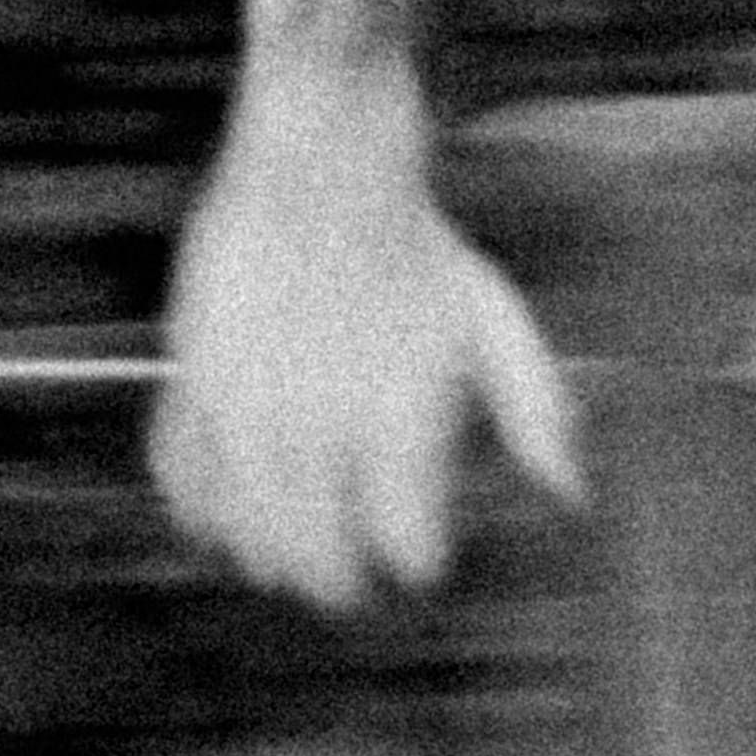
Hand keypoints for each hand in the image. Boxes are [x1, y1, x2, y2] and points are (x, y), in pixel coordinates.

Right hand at [147, 135, 584, 613]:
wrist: (325, 167)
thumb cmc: (420, 249)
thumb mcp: (494, 320)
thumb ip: (534, 409)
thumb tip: (573, 495)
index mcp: (403, 413)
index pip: (404, 537)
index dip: (415, 558)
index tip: (420, 564)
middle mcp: (325, 419)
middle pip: (320, 549)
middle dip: (336, 578)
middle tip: (346, 589)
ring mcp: (253, 400)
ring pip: (249, 525)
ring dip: (269, 554)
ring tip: (286, 564)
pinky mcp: (196, 375)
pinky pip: (182, 471)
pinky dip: (197, 506)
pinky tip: (216, 519)